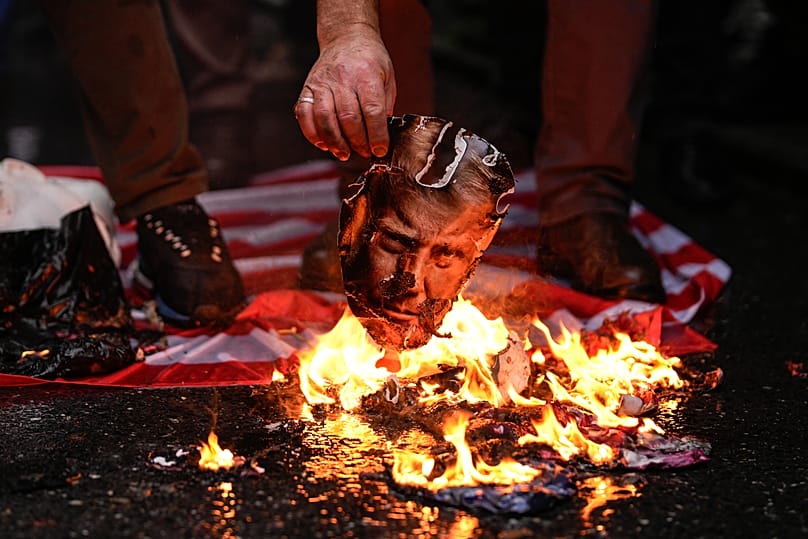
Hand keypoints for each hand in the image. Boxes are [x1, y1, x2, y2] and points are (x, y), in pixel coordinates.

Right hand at [295, 30, 395, 160]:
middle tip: (364, 153)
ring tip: (344, 153)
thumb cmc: (370, 61)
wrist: (346, 37)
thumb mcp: (387, 77)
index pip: (372, 110)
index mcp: (366, 74)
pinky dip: (312, 134)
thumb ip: (385, 105)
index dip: (377, 134)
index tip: (380, 150)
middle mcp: (342, 78)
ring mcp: (322, 83)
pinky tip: (324, 144)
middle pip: (348, 117)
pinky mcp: (308, 88)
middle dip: (358, 142)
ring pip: (325, 118)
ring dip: (335, 142)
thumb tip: (381, 136)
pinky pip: (304, 114)